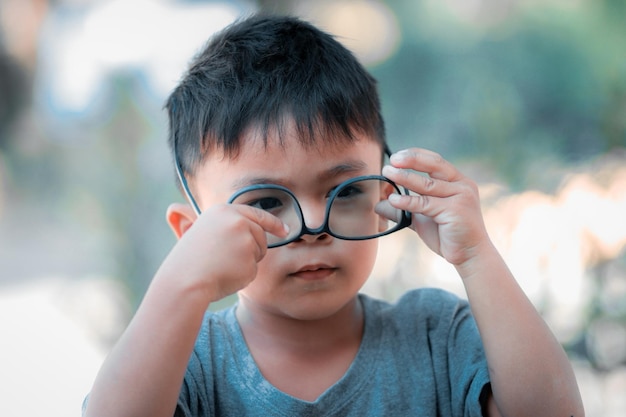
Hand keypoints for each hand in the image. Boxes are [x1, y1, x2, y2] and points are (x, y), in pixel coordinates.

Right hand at [159, 203, 288, 301]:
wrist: (185, 280)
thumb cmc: (191, 259)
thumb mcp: (204, 231)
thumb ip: (227, 226)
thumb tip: (250, 228)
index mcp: (225, 210)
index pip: (258, 214)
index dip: (274, 223)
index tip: (285, 230)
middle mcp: (238, 222)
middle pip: (260, 236)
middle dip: (252, 248)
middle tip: (226, 259)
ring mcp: (246, 241)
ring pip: (258, 254)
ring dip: (246, 262)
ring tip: (221, 265)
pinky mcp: (250, 261)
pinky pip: (253, 270)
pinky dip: (242, 276)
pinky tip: (225, 275)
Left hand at [381, 148, 489, 266]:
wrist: (469, 255)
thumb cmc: (448, 234)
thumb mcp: (422, 218)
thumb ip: (404, 208)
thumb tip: (379, 203)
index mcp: (457, 181)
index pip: (435, 161)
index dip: (415, 156)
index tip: (395, 157)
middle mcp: (462, 185)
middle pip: (434, 165)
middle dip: (411, 160)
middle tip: (391, 160)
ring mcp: (461, 197)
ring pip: (427, 184)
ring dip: (404, 177)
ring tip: (387, 173)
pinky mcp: (455, 211)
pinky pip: (426, 203)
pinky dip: (407, 201)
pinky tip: (393, 200)